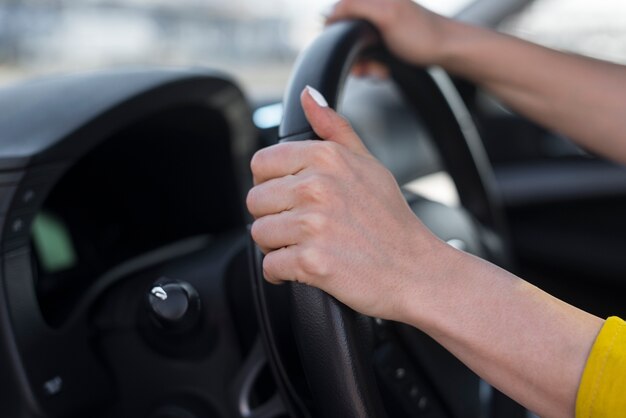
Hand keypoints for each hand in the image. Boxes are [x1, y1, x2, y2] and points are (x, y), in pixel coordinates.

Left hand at [247, 86, 452, 320]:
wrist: (414, 270)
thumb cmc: (391, 220)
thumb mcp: (369, 164)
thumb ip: (335, 128)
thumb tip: (308, 94)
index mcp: (326, 157)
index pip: (261, 163)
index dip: (272, 184)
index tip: (290, 199)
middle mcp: (316, 187)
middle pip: (256, 200)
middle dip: (274, 217)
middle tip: (302, 228)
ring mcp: (313, 225)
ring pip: (259, 234)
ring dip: (277, 246)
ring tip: (306, 247)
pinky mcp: (311, 262)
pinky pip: (270, 266)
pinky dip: (282, 274)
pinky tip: (306, 268)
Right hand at [326, 0, 451, 67]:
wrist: (448, 51)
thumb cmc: (421, 35)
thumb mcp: (385, 15)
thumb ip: (355, 7)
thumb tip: (328, 13)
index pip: (338, 12)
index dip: (338, 34)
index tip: (347, 50)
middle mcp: (376, 8)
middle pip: (347, 35)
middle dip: (355, 54)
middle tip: (366, 66)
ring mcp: (381, 26)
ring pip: (358, 49)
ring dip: (365, 64)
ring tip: (379, 70)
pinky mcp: (387, 41)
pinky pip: (370, 56)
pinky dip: (374, 67)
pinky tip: (384, 71)